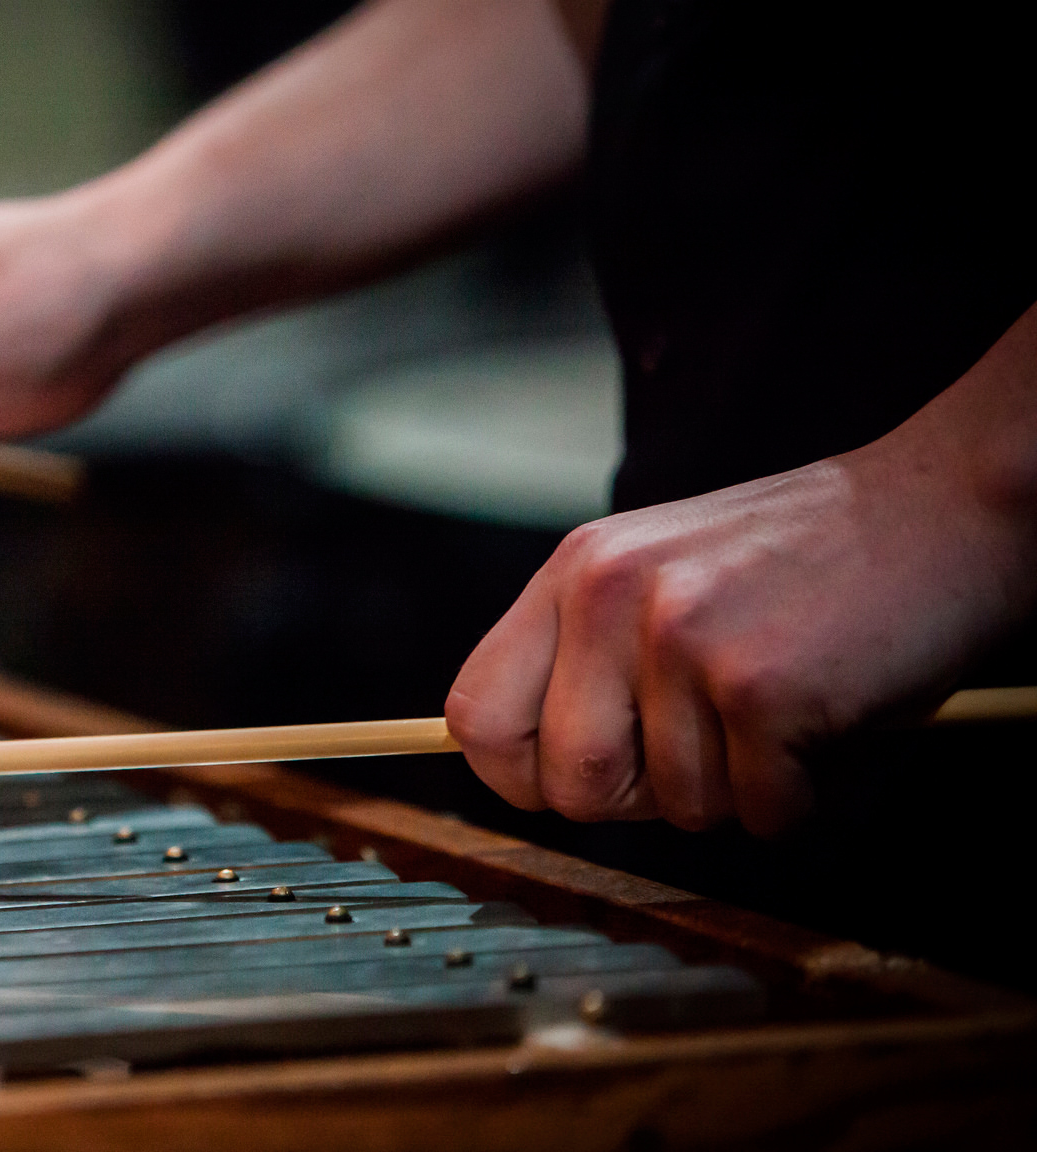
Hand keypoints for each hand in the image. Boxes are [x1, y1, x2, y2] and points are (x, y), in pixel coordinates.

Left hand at [446, 314, 1036, 834]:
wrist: (946, 507)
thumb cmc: (809, 563)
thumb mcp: (663, 577)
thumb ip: (590, 655)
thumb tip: (538, 771)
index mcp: (575, 573)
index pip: (476, 715)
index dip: (520, 777)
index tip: (575, 783)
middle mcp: (610, 597)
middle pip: (568, 785)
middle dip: (640, 799)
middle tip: (711, 749)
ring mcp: (682, 639)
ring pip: (674, 809)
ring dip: (740, 789)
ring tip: (784, 708)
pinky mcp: (761, 688)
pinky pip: (761, 814)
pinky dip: (806, 795)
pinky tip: (830, 717)